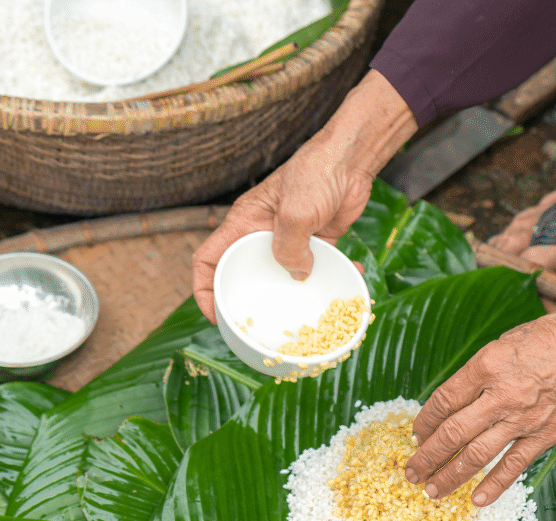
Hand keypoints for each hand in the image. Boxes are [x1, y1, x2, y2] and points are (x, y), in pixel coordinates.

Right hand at [192, 69, 417, 323]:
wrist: (351, 159)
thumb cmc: (315, 174)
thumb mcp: (296, 213)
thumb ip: (290, 248)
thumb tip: (297, 275)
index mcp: (243, 224)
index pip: (208, 259)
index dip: (204, 288)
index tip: (213, 315)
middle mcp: (262, 234)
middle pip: (246, 273)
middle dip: (251, 299)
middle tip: (261, 327)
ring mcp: (290, 238)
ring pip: (285, 275)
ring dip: (298, 292)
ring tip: (308, 312)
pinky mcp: (317, 241)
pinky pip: (319, 266)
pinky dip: (333, 274)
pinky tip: (350, 277)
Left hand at [404, 307, 555, 506]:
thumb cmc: (552, 337)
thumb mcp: (505, 343)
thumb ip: (479, 373)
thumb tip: (454, 402)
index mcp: (487, 365)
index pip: (444, 401)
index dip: (424, 421)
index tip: (415, 435)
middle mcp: (502, 394)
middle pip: (453, 432)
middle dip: (427, 456)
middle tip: (412, 472)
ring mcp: (525, 418)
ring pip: (477, 454)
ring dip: (450, 475)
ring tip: (432, 490)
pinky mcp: (547, 434)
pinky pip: (514, 465)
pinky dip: (494, 485)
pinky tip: (476, 499)